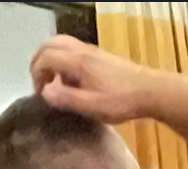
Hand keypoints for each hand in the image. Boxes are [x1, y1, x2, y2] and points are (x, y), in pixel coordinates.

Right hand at [29, 35, 161, 123]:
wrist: (151, 91)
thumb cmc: (122, 101)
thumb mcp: (92, 106)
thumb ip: (66, 98)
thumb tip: (45, 91)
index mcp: (78, 62)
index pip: (45, 57)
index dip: (36, 74)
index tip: (41, 93)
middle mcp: (83, 51)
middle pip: (50, 44)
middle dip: (39, 62)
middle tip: (41, 83)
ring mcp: (93, 52)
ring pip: (62, 44)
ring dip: (51, 59)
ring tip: (55, 81)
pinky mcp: (102, 57)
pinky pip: (74, 49)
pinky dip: (64, 60)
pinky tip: (73, 81)